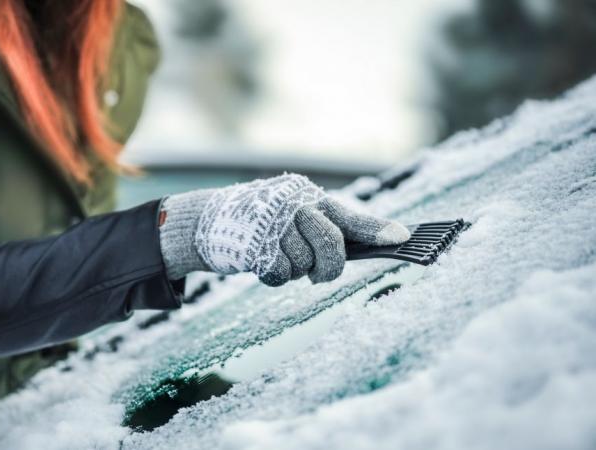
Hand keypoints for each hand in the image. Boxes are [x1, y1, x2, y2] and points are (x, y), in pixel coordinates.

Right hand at [158, 174, 409, 285]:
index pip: (349, 216)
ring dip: (294, 270)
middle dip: (329, 266)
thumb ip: (328, 228)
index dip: (376, 229)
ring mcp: (273, 223)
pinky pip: (280, 275)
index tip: (403, 238)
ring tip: (277, 255)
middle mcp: (295, 205)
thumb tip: (372, 245)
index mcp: (310, 198)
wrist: (211, 219)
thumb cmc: (264, 221)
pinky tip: (261, 262)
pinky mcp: (253, 243)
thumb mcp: (296, 216)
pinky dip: (274, 277)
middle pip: (331, 244)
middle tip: (319, 275)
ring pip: (304, 265)